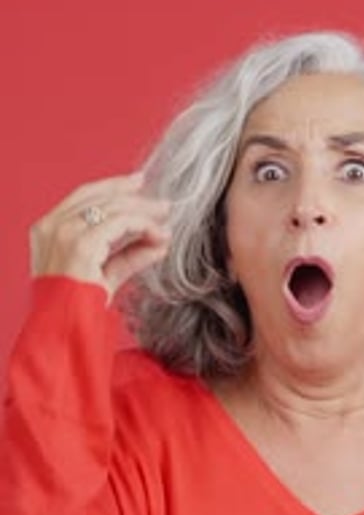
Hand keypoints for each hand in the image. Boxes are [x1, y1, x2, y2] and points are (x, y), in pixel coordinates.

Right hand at [30, 173, 171, 303]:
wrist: (67, 330)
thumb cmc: (79, 309)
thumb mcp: (106, 275)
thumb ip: (129, 256)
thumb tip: (159, 244)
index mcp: (47, 230)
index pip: (84, 196)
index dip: (113, 186)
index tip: (138, 183)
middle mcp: (52, 227)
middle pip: (100, 197)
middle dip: (135, 197)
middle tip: (163, 204)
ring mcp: (64, 233)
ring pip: (114, 207)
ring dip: (144, 213)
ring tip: (166, 221)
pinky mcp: (82, 244)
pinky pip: (122, 223)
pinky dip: (145, 226)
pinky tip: (159, 236)